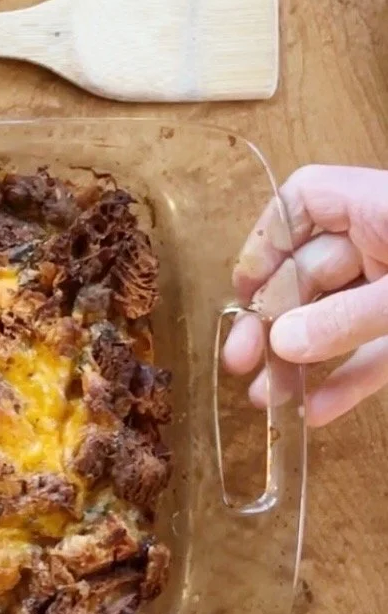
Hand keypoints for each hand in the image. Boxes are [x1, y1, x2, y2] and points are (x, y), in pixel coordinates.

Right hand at [224, 165, 387, 426]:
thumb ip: (347, 318)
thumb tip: (281, 343)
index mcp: (378, 207)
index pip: (306, 200)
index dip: (267, 238)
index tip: (243, 288)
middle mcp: (384, 242)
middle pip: (310, 269)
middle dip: (272, 318)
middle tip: (239, 360)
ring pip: (337, 318)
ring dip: (300, 358)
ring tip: (266, 400)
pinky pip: (374, 353)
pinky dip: (347, 381)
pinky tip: (316, 413)